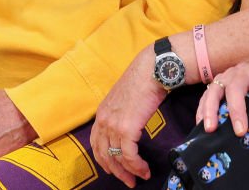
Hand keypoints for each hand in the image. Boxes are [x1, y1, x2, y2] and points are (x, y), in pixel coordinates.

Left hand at [90, 49, 166, 187]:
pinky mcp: (127, 129)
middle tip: (127, 181)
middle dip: (116, 171)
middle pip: (104, 154)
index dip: (103, 159)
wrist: (152, 69)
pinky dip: (137, 167)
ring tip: (139, 178)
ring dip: (128, 172)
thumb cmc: (144, 79)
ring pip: (117, 158)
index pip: (96, 142)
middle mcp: (104, 120)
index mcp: (102, 112)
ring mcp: (113, 125)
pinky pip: (129, 156)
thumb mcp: (126, 97)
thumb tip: (130, 122)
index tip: (113, 168)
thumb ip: (122, 112)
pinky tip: (144, 170)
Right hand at [197, 59, 248, 142]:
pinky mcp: (217, 82)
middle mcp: (242, 71)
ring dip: (211, 111)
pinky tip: (201, 125)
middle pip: (236, 90)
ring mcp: (226, 76)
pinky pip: (205, 96)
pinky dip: (202, 110)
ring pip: (215, 91)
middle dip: (237, 112)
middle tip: (240, 132)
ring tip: (210, 129)